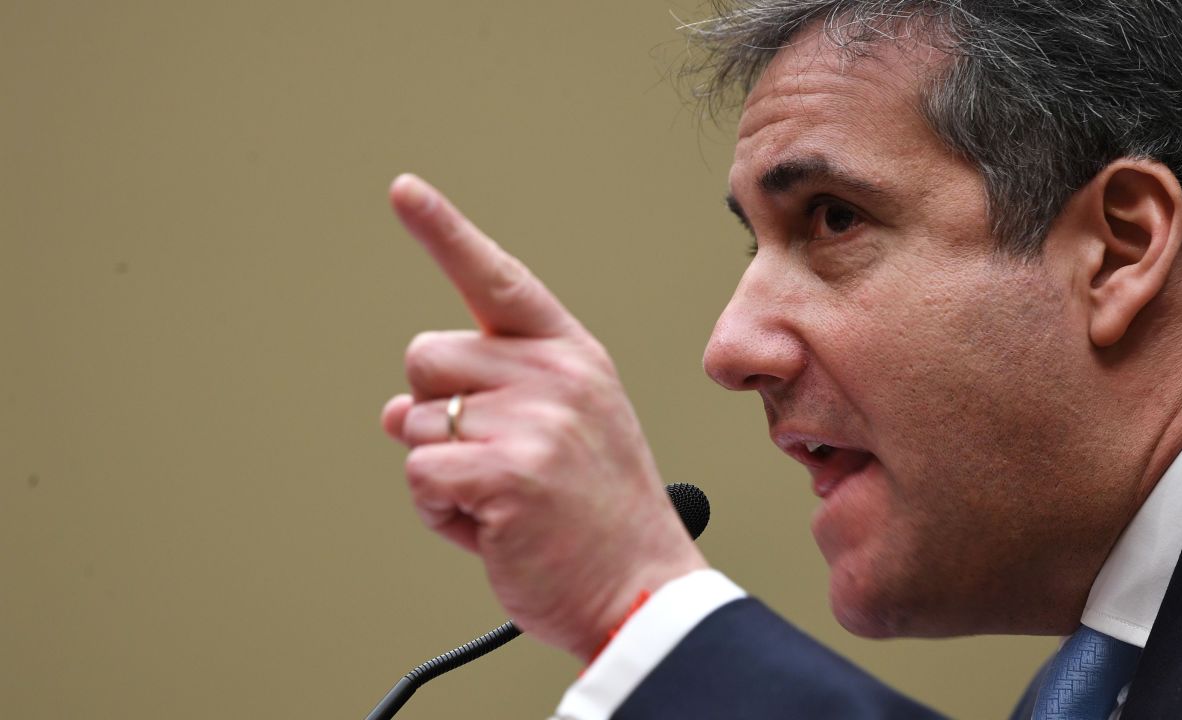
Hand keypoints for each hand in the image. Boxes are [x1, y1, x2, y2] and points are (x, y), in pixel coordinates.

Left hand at [380, 174, 707, 660]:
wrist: (642, 591)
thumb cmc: (597, 516)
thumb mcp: (560, 434)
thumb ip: (483, 404)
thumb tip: (394, 411)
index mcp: (573, 355)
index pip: (499, 280)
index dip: (445, 232)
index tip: (403, 189)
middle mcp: (556, 374)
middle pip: (427, 356)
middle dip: (438, 409)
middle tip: (498, 461)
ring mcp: (533, 420)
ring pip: (415, 423)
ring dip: (442, 471)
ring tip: (506, 502)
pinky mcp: (504, 473)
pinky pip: (419, 473)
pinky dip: (439, 511)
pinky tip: (493, 528)